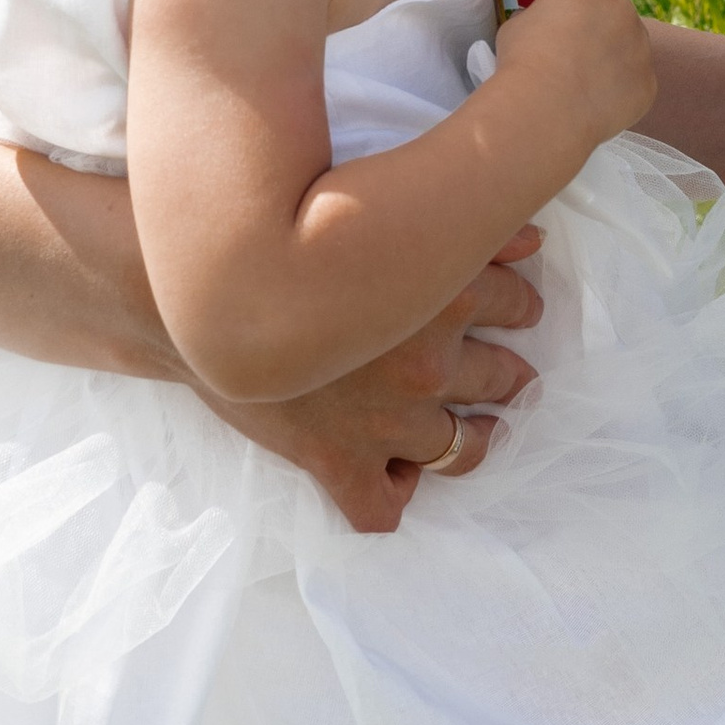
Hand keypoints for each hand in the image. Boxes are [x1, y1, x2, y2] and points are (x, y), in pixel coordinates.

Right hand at [206, 227, 543, 531]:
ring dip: (477, 439)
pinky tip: (400, 479)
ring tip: (478, 429)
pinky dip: (396, 498)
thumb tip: (536, 241)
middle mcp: (426, 363)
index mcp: (442, 295)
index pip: (515, 305)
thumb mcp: (383, 215)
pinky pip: (382, 509)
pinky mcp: (336, 462)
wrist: (187, 291)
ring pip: (462, 449)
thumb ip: (467, 225)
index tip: (510, 311)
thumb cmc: (284, 241)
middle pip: (501, 379)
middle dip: (506, 375)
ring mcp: (385, 422)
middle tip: (499, 373)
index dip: (517, 307)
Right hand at [500, 0, 657, 145]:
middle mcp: (620, 4)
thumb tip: (550, 20)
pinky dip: (618, 85)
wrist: (543, 117)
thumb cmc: (521, 64)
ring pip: (626, 38)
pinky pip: (634, 76)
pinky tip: (592, 102)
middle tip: (566, 45)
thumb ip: (542, 10)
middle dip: (593, 14)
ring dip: (608, 50)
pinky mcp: (648, 81)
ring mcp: (640, 44)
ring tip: (578, 80)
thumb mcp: (517, 23)